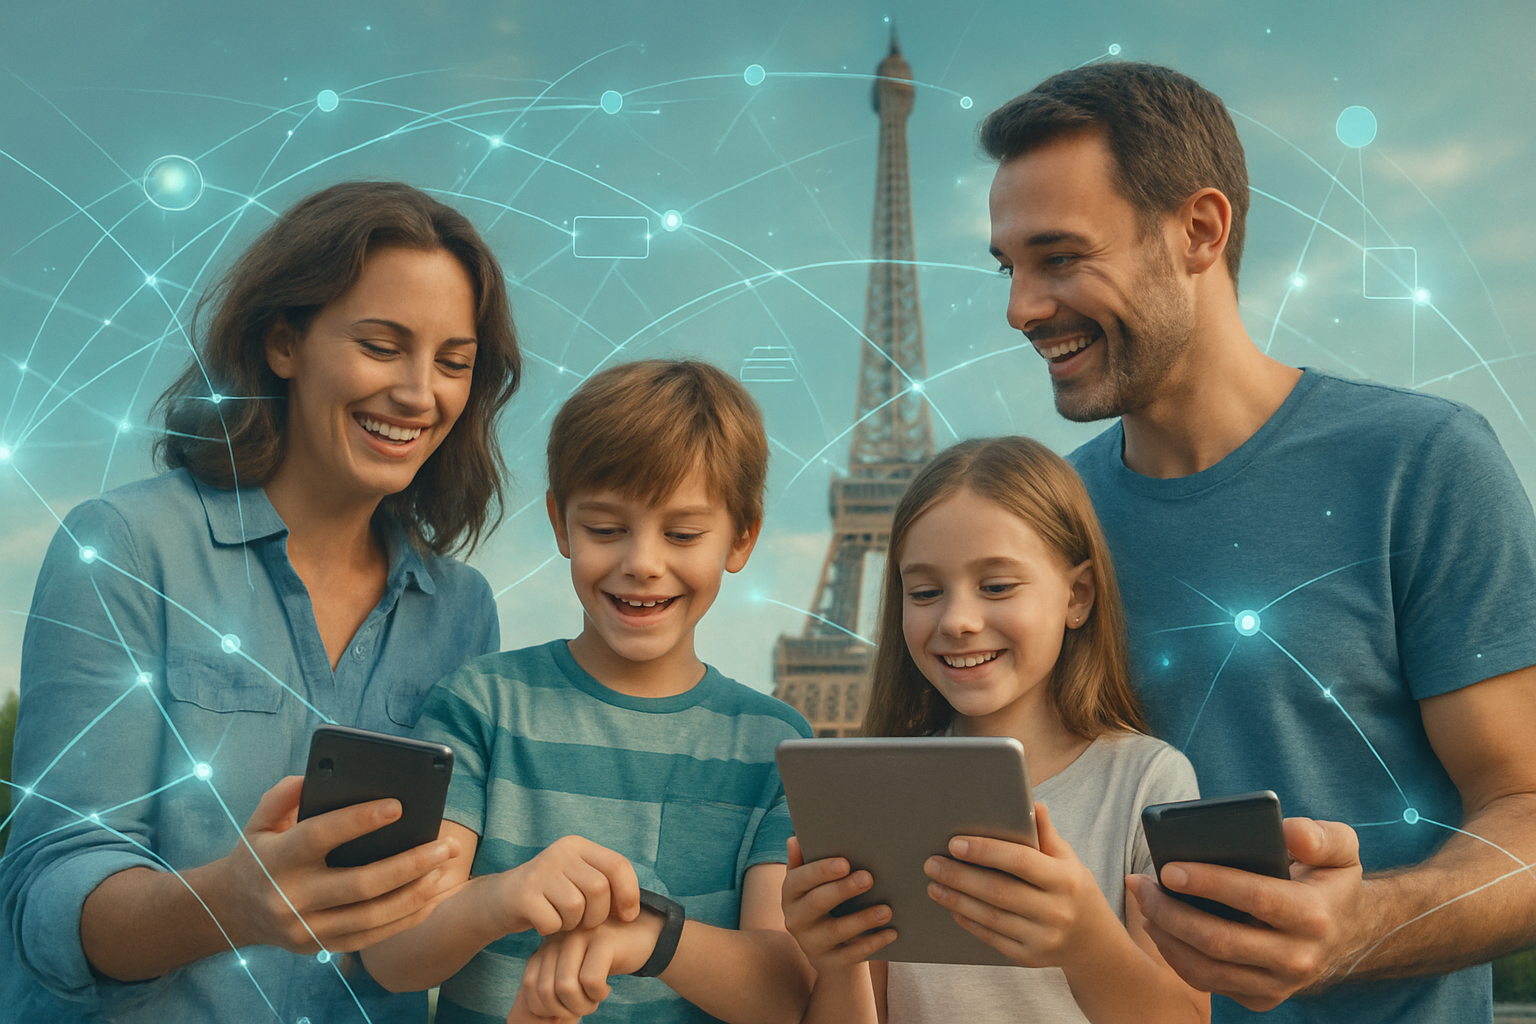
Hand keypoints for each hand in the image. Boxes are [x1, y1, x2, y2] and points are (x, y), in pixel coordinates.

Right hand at [210, 776, 460, 952]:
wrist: (230, 911)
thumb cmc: (258, 853)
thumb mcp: (259, 820)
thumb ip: (284, 794)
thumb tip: (316, 775)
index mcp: (275, 859)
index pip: (320, 837)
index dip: (359, 821)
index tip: (398, 805)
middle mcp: (290, 898)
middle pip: (360, 884)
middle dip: (409, 864)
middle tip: (446, 844)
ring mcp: (305, 929)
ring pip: (372, 916)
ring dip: (416, 892)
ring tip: (444, 866)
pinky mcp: (319, 947)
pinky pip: (371, 937)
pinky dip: (405, 918)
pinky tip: (431, 896)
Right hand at [498, 835, 640, 935]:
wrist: (500, 900)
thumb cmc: (550, 895)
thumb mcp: (578, 880)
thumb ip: (606, 885)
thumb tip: (633, 909)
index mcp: (578, 845)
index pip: (618, 865)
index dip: (629, 894)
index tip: (627, 916)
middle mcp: (560, 851)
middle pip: (599, 889)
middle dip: (597, 915)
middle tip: (583, 921)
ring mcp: (540, 871)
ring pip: (577, 907)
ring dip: (572, 924)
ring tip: (562, 920)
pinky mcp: (523, 894)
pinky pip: (553, 922)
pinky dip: (552, 930)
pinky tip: (544, 923)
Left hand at [513, 909, 664, 1019]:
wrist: (645, 936)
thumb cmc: (605, 960)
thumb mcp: (573, 969)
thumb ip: (553, 982)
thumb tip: (537, 1013)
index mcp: (549, 943)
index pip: (530, 983)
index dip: (545, 1007)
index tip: (565, 1010)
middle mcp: (561, 935)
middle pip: (546, 989)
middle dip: (565, 1010)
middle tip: (584, 1007)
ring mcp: (581, 934)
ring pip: (566, 987)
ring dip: (582, 1005)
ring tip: (594, 1000)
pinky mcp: (603, 940)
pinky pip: (590, 981)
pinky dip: (598, 995)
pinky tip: (606, 989)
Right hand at [780, 836, 895, 970]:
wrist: (825, 946)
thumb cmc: (823, 900)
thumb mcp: (812, 883)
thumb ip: (806, 861)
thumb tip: (795, 840)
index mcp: (790, 894)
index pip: (800, 879)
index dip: (821, 871)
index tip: (845, 862)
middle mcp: (795, 920)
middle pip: (817, 903)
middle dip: (843, 890)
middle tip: (869, 877)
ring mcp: (811, 944)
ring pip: (836, 931)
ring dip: (863, 919)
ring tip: (887, 909)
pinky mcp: (829, 963)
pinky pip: (852, 954)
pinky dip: (873, 943)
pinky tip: (891, 932)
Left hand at [923, 802, 1118, 968]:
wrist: (1095, 944)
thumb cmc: (1074, 891)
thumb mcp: (1069, 860)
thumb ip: (1047, 835)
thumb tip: (1033, 804)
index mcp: (1065, 879)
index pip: (1019, 860)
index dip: (985, 851)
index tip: (954, 843)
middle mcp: (1056, 911)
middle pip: (998, 891)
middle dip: (959, 876)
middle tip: (932, 863)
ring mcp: (1043, 938)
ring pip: (990, 917)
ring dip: (956, 899)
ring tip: (934, 884)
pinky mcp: (1029, 958)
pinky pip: (992, 938)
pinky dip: (969, 921)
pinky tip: (953, 907)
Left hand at [1126, 816, 1365, 1010]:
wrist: (1346, 932)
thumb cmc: (1329, 880)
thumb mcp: (1340, 849)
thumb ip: (1320, 836)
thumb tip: (1288, 832)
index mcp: (1315, 916)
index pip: (1256, 897)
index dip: (1209, 883)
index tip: (1169, 868)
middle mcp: (1298, 959)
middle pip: (1220, 941)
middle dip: (1170, 911)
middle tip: (1141, 883)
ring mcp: (1278, 985)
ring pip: (1206, 969)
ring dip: (1165, 934)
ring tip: (1143, 901)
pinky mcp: (1260, 998)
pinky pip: (1207, 982)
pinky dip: (1175, 955)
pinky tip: (1158, 925)